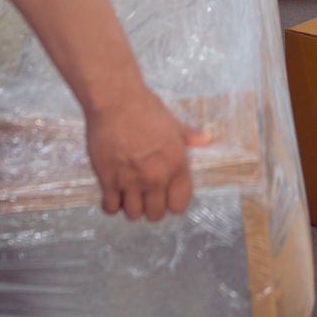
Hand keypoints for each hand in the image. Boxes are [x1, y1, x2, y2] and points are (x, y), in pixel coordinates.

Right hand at [86, 86, 212, 221]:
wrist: (116, 102)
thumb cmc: (146, 108)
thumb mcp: (173, 123)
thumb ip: (189, 136)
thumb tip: (207, 138)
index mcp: (176, 165)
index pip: (179, 204)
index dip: (172, 204)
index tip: (166, 198)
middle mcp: (155, 178)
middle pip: (156, 214)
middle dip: (151, 208)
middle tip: (145, 197)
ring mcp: (131, 181)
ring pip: (133, 214)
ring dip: (131, 207)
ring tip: (128, 196)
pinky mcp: (108, 180)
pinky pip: (110, 207)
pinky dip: (110, 205)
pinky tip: (111, 194)